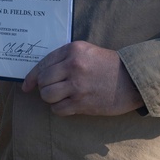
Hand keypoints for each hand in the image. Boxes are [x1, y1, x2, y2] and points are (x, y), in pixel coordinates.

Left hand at [21, 41, 142, 116]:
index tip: (27, 85)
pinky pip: (58, 109)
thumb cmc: (109, 65)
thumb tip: (40, 74)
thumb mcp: (87, 52)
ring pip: (47, 95)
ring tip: (60, 97)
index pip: (44, 63)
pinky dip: (59, 108)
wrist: (133, 80)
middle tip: (52, 89)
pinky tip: (68, 105)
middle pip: (43, 80)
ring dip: (50, 98)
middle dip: (43, 87)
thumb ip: (65, 58)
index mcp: (73, 50)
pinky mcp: (82, 103)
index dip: (32, 76)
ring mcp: (77, 85)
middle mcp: (73, 66)